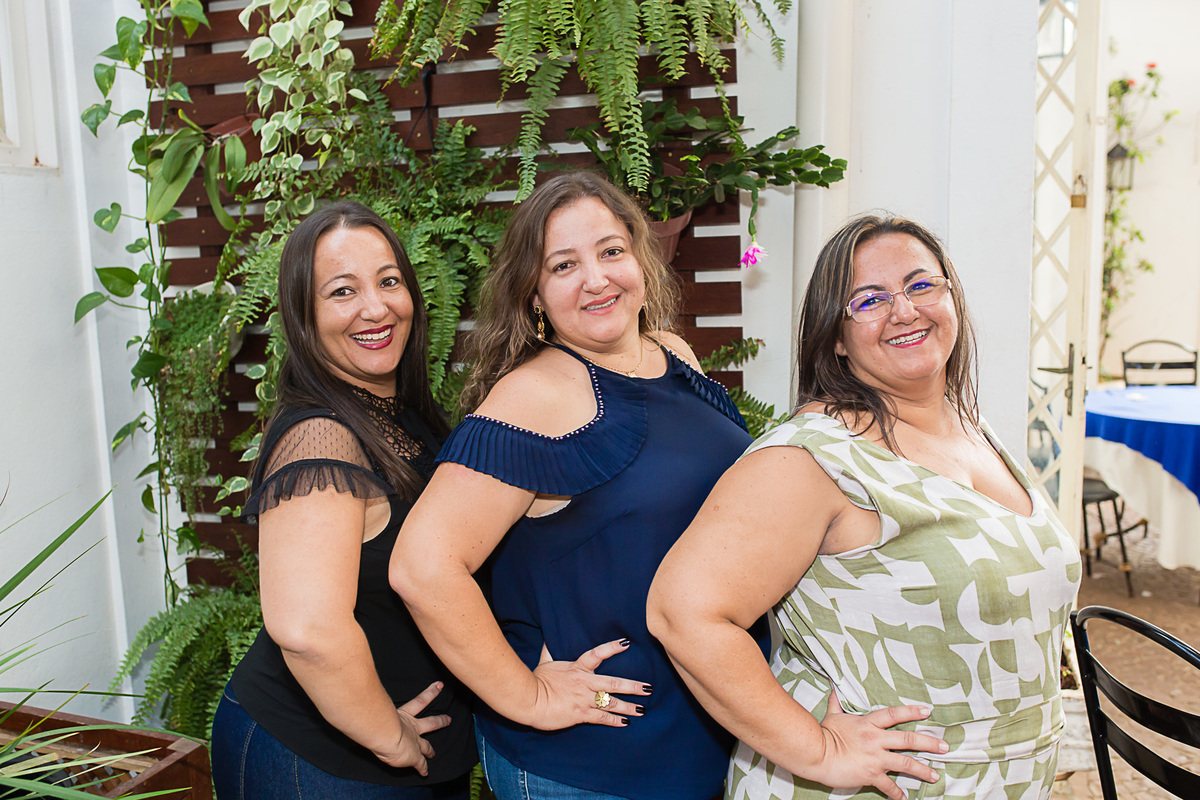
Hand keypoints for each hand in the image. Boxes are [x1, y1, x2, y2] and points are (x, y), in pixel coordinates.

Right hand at [371, 681, 451, 774]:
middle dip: (439, 721)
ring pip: (426, 746)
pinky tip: (425, 773)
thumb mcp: (380, 706)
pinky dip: (422, 769)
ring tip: (434, 754)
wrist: (385, 736)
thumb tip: (367, 695)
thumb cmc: (380, 720)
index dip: (429, 694)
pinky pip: (420, 764)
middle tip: (449, 719)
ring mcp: (414, 743)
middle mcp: (412, 729)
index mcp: (404, 716)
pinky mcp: (413, 757)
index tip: (438, 686)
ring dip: (431, 750)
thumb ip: (377, 702)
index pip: (419, 702)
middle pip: (430, 723)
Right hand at [526, 639, 650, 729]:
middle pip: (614, 683)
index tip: (626, 643)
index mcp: (577, 667)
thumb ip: (550, 650)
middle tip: (648, 688)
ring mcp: (583, 699)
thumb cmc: (536, 680)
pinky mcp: (580, 714)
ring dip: (628, 706)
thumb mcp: (545, 662)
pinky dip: (614, 720)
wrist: (529, 700)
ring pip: (611, 702)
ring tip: (642, 710)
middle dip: (633, 686)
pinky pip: (602, 718)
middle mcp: (584, 682)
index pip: (597, 654)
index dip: (612, 648)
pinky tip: (625, 722)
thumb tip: (549, 636)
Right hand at [812, 689, 946, 799]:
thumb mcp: (832, 716)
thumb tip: (834, 690)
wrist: (816, 753)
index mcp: (868, 723)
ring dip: (923, 770)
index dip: (912, 712)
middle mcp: (876, 739)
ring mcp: (875, 758)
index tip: (927, 711)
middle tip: (944, 747)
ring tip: (935, 775)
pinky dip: (897, 793)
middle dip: (929, 743)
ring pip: (906, 763)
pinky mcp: (871, 774)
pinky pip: (889, 786)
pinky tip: (904, 798)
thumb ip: (837, 704)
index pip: (894, 714)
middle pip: (909, 740)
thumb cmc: (822, 734)